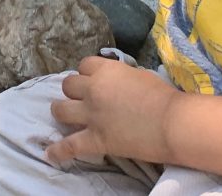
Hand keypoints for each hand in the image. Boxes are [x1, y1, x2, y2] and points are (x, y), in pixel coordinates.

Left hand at [46, 56, 176, 165]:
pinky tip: (49, 154)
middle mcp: (93, 89)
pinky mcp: (95, 139)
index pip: (84, 65)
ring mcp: (91, 115)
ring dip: (61, 111)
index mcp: (106, 70)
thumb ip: (121, 77)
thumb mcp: (139, 75)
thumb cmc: (163, 96)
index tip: (92, 80)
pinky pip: (69, 146)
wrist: (172, 122)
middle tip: (82, 99)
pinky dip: (58, 151)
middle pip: (68, 85)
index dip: (87, 73)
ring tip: (64, 116)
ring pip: (60, 109)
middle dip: (73, 91)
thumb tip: (118, 83)